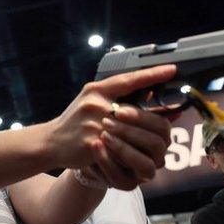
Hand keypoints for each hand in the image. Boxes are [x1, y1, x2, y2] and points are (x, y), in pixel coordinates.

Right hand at [47, 65, 175, 189]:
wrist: (51, 141)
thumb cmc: (75, 120)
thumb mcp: (92, 101)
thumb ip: (116, 96)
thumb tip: (149, 92)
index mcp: (95, 90)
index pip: (128, 80)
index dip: (151, 74)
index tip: (172, 70)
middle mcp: (95, 104)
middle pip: (135, 109)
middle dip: (152, 116)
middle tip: (172, 116)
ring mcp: (94, 124)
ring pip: (131, 130)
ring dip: (143, 136)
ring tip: (157, 139)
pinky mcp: (92, 143)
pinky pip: (120, 148)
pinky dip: (131, 150)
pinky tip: (139, 153)